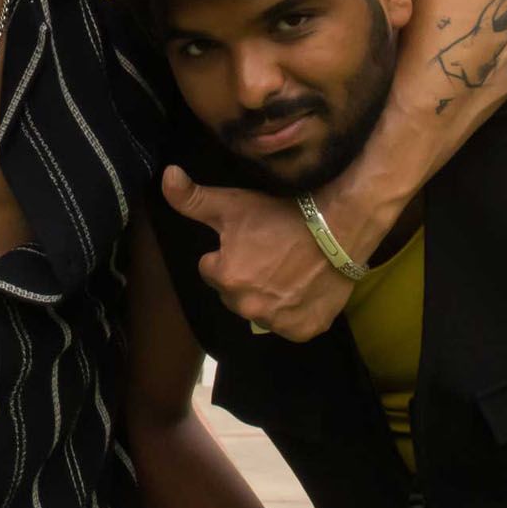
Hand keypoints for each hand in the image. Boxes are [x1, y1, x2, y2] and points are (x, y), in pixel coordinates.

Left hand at [161, 170, 353, 342]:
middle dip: (245, 277)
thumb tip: (166, 177)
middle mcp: (248, 307)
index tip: (250, 242)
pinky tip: (302, 289)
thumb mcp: (233, 203)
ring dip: (267, 296)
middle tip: (270, 255)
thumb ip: (192, 198)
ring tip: (287, 270)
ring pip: (260, 310)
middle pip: (234, 293)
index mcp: (226, 278)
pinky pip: (289, 325)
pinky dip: (294, 312)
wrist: (340, 228)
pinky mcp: (304, 330)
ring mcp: (278, 322)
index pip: (211, 270)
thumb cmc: (282, 214)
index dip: (228, 254)